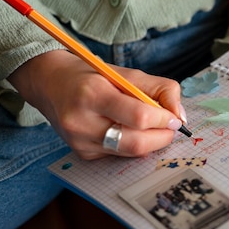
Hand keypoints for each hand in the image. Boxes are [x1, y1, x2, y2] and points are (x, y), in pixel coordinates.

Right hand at [9, 50, 185, 159]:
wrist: (49, 83)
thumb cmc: (92, 75)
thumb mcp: (127, 73)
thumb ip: (160, 89)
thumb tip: (179, 116)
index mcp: (93, 94)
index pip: (139, 116)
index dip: (164, 120)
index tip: (175, 119)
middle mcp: (82, 121)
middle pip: (135, 142)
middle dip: (162, 138)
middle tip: (170, 128)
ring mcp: (79, 141)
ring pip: (129, 152)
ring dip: (150, 143)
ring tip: (154, 129)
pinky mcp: (81, 153)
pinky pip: (118, 155)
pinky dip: (132, 146)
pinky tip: (128, 131)